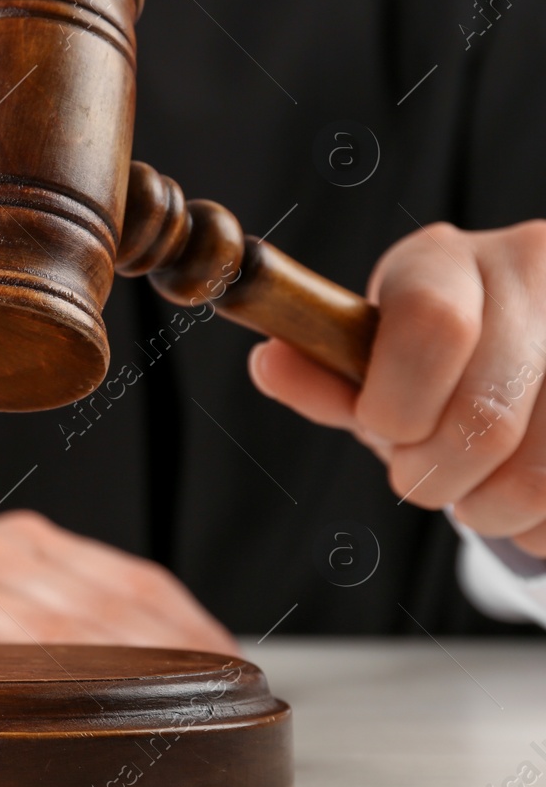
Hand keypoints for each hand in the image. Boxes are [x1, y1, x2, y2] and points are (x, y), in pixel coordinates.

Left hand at [249, 219, 545, 554]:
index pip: (431, 325)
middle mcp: (531, 268)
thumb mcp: (371, 367)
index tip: (387, 432)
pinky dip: (544, 525)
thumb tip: (269, 363)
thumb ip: (323, 378)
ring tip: (482, 497)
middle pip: (488, 414)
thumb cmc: (428, 367)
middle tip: (425, 481)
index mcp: (443, 261)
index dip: (400, 403)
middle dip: (439, 477)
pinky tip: (532, 502)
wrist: (523, 356)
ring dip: (497, 511)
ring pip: (544, 472)